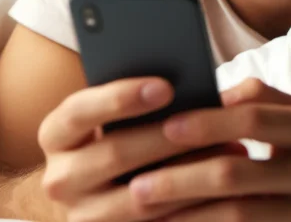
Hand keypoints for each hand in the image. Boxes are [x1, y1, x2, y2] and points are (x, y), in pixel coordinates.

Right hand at [37, 77, 243, 220]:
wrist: (105, 192)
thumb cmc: (124, 134)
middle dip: (165, 137)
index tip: (166, 87)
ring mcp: (82, 217)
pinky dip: (191, 208)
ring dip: (190, 175)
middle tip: (208, 121)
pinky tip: (223, 190)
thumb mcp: (120, 113)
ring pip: (139, 199)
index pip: (79, 111)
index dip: (121, 97)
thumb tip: (190, 81)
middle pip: (114, 154)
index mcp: (57, 133)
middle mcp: (59, 178)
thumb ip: (142, 95)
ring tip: (233, 150)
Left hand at [129, 78, 290, 221]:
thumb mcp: (287, 120)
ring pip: (238, 214)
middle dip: (183, 177)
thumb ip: (252, 103)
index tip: (166, 126)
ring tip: (148, 213)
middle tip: (139, 184)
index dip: (207, 122)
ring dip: (186, 214)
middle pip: (238, 172)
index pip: (253, 117)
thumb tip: (195, 98)